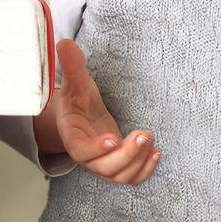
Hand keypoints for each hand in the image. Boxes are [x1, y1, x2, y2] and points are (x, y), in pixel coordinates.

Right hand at [35, 39, 159, 183]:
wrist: (81, 116)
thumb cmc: (77, 100)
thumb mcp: (75, 83)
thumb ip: (72, 67)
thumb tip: (64, 43)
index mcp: (73, 138)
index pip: (81, 150)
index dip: (96, 148)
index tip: (112, 138)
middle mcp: (87, 157)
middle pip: (105, 168)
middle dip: (127, 155)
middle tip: (144, 134)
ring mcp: (103, 165)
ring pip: (121, 176)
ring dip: (138, 161)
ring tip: (150, 138)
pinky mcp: (117, 167)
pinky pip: (131, 178)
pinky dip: (145, 170)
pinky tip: (156, 153)